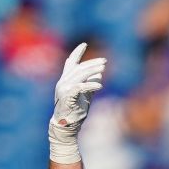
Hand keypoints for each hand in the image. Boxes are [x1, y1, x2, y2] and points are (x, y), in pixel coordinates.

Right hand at [49, 42, 106, 164]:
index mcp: (66, 80)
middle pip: (79, 68)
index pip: (71, 62)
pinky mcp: (67, 96)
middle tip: (104, 61)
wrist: (66, 125)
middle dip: (92, 63)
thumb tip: (99, 73)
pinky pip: (80, 87)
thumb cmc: (75, 111)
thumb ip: (91, 84)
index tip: (84, 43)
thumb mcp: (86, 95)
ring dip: (92, 71)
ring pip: (79, 75)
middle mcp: (63, 82)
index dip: (77, 52)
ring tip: (104, 68)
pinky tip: (100, 84)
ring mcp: (64, 88)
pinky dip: (90, 85)